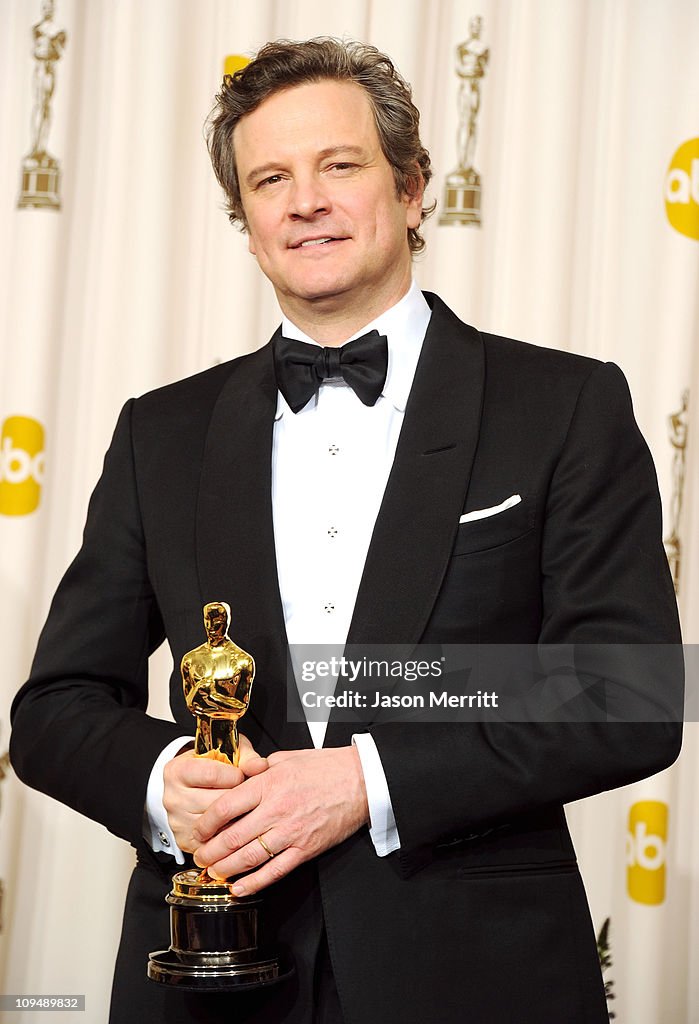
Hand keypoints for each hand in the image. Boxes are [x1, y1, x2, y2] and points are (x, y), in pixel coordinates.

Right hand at [163, 734, 266, 853]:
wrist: (189, 785)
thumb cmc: (210, 766)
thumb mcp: (226, 752)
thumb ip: (245, 757)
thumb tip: (261, 766)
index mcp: (178, 771)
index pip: (211, 775)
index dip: (234, 775)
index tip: (240, 774)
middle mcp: (174, 798)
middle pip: (216, 803)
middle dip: (237, 798)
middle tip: (243, 793)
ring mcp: (178, 821)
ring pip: (218, 825)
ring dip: (235, 817)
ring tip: (239, 807)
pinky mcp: (185, 841)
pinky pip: (215, 842)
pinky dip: (228, 833)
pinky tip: (234, 822)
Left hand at [192, 746, 369, 895]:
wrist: (360, 780)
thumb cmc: (325, 767)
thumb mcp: (286, 757)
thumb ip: (261, 768)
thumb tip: (242, 775)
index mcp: (268, 785)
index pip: (225, 807)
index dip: (206, 823)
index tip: (199, 830)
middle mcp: (276, 810)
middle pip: (232, 837)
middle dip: (210, 851)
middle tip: (199, 857)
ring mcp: (291, 832)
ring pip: (249, 857)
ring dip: (226, 869)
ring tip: (213, 873)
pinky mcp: (305, 849)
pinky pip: (275, 871)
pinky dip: (254, 883)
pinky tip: (240, 888)